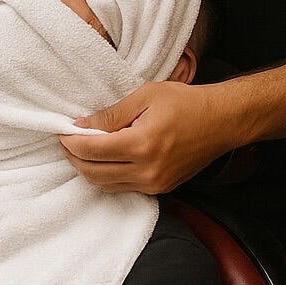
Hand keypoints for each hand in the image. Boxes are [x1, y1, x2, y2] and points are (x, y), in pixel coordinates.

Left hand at [59, 81, 243, 193]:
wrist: (222, 121)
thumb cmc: (185, 102)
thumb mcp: (145, 96)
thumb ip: (111, 114)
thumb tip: (81, 126)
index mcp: (142, 144)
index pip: (92, 151)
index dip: (71, 142)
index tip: (63, 132)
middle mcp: (148, 170)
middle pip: (94, 174)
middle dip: (75, 158)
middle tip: (68, 141)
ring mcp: (156, 183)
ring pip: (107, 185)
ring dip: (90, 169)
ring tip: (83, 150)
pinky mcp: (162, 188)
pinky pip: (125, 187)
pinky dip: (109, 176)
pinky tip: (105, 159)